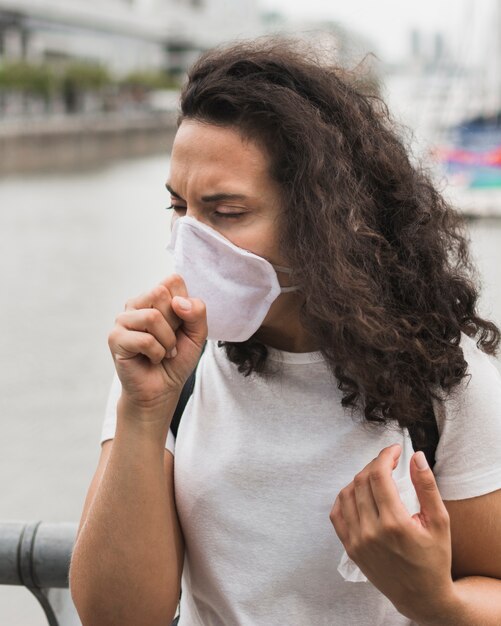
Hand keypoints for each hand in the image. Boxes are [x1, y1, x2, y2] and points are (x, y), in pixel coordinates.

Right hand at [108, 274, 206, 421]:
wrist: (162, 389)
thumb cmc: (177, 359)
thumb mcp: (198, 333)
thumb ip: (197, 311)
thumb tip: (178, 302)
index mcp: (155, 297)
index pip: (173, 280)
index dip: (184, 304)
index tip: (181, 325)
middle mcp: (137, 303)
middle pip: (161, 293)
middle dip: (174, 322)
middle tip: (170, 340)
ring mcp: (123, 319)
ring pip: (152, 316)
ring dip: (167, 341)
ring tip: (164, 351)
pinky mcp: (115, 338)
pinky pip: (144, 339)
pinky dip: (157, 353)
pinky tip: (152, 359)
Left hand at [330, 444, 455, 622]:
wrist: (421, 596)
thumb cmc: (434, 558)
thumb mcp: (440, 522)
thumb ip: (426, 486)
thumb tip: (415, 456)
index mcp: (395, 523)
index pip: (379, 476)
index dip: (385, 456)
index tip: (394, 450)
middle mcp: (371, 531)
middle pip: (362, 481)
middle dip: (375, 464)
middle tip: (388, 462)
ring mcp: (357, 540)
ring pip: (347, 493)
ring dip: (360, 478)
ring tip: (376, 476)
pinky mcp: (349, 547)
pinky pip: (337, 513)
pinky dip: (344, 496)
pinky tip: (358, 492)